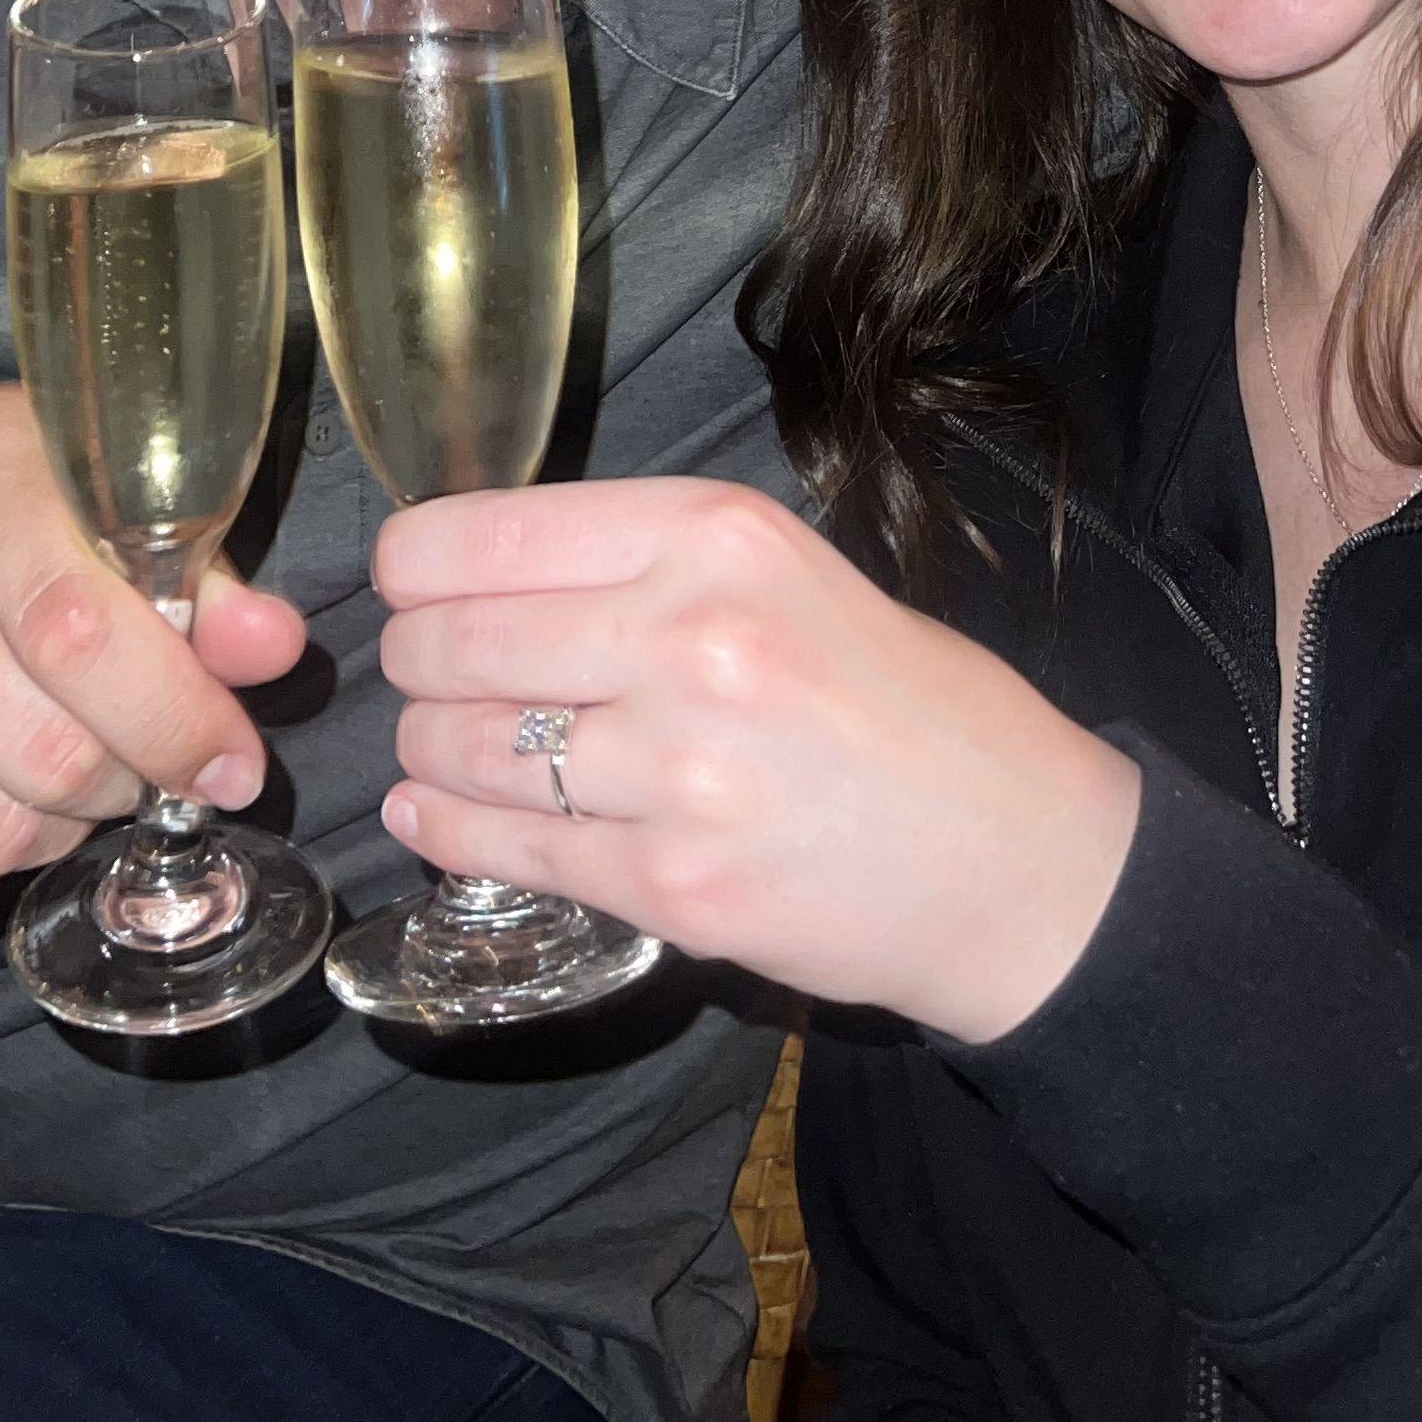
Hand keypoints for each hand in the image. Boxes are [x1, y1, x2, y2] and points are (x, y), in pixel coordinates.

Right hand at [0, 386, 306, 905]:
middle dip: (131, 777)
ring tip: (69, 767)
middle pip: (45, 746)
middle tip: (148, 759)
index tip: (232, 759)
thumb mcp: (87, 500)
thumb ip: (193, 573)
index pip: (78, 623)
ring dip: (64, 825)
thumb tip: (272, 651)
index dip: (176, 712)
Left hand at [372, 477, 1140, 1042]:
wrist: (1013, 857)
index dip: (414, 564)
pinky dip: (446, 828)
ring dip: (425, 746)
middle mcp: (691, 638)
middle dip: (413, 658)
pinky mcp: (676, 886)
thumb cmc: (899, 701)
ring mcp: (681, 771)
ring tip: (433, 742)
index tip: (408, 581)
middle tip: (419, 668)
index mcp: (717, 537)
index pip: (484, 535)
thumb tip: (479, 568)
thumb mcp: (789, 571)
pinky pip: (507, 849)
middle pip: (455, 642)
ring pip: (463, 748)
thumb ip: (645, 561)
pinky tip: (429, 811)